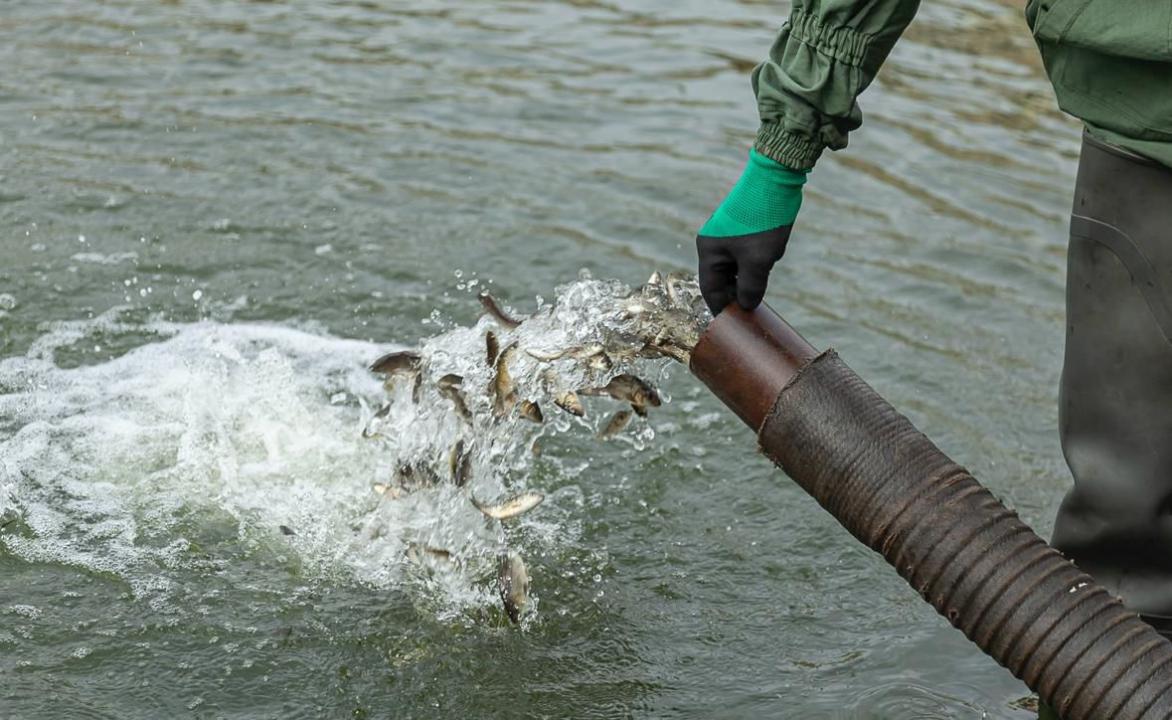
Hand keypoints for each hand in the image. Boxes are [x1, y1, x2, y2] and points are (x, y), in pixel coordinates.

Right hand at [695, 149, 805, 314]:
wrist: (775, 179)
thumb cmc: (762, 221)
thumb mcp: (759, 261)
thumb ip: (751, 287)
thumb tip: (747, 306)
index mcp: (709, 250)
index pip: (710, 289)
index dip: (723, 308)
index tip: (735, 324)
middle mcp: (712, 243)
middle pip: (721, 279)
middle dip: (736, 294)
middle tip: (752, 311)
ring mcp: (726, 235)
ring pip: (734, 267)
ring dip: (747, 279)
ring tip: (761, 289)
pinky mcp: (740, 228)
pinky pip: (742, 255)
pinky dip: (752, 265)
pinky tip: (767, 266)